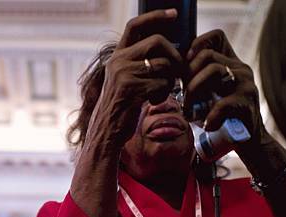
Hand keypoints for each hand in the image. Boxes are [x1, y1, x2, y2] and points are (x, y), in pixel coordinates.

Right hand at [85, 8, 182, 150]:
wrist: (105, 132)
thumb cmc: (120, 109)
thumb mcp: (124, 80)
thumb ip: (139, 64)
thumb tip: (168, 52)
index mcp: (116, 56)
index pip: (135, 26)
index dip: (155, 16)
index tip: (174, 14)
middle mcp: (117, 61)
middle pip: (157, 42)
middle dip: (174, 55)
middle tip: (179, 70)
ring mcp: (123, 74)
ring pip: (163, 65)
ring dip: (169, 80)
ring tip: (160, 92)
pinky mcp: (131, 88)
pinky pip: (161, 83)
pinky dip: (164, 93)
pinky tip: (153, 101)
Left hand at [184, 30, 264, 142]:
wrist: (245, 139)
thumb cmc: (219, 116)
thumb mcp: (205, 93)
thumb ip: (195, 79)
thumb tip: (170, 71)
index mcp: (230, 63)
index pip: (216, 37)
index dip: (197, 45)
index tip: (185, 65)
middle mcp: (240, 69)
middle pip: (207, 57)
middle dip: (188, 77)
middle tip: (183, 98)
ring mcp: (246, 84)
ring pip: (214, 71)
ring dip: (194, 93)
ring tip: (189, 112)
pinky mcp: (247, 102)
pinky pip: (224, 103)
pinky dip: (210, 117)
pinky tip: (207, 126)